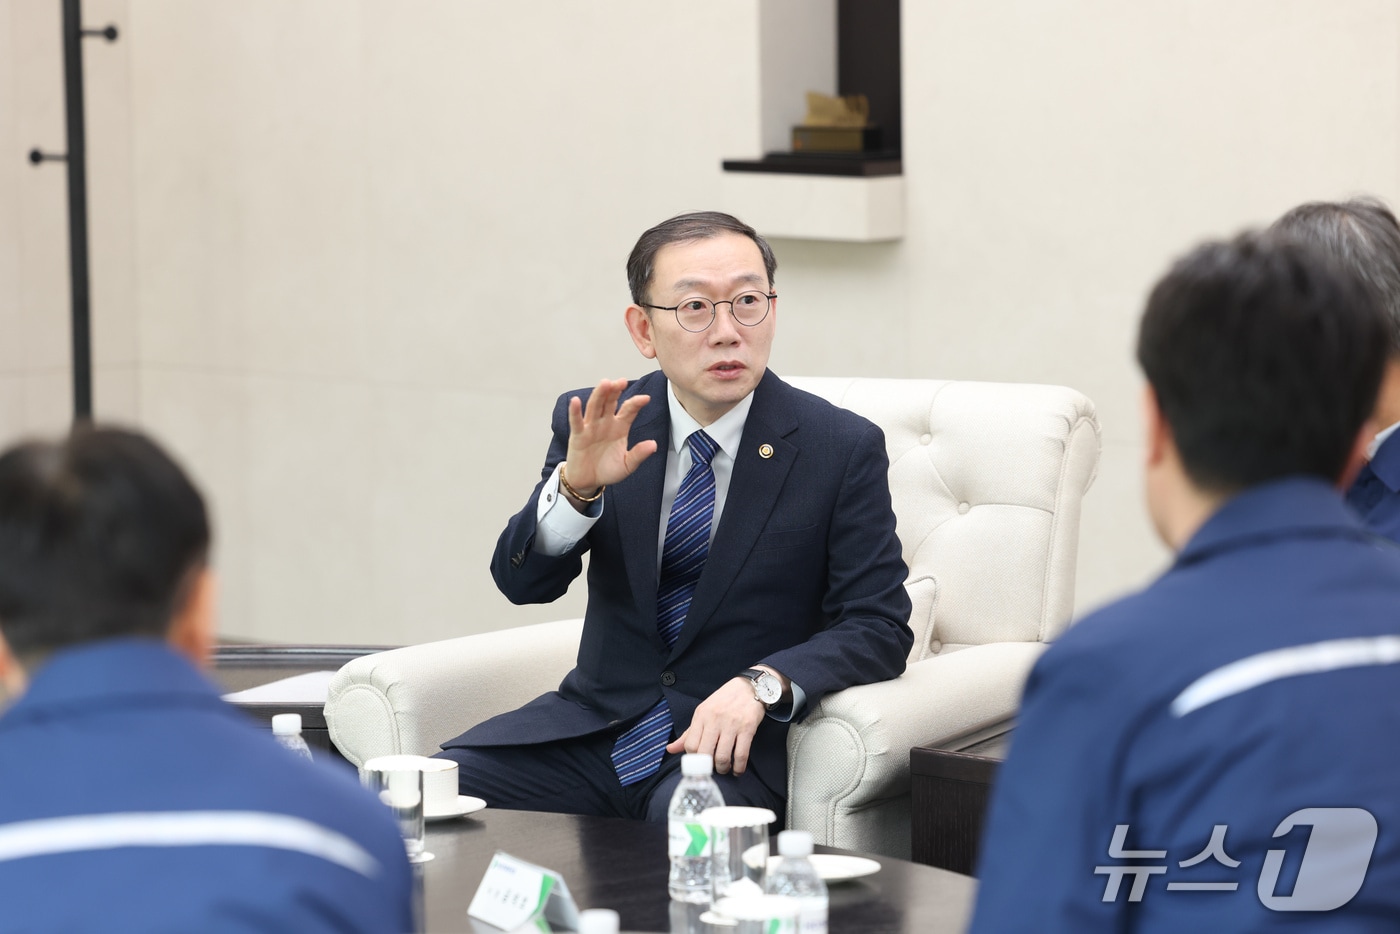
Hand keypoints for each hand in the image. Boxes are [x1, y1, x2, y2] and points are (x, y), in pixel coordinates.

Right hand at [562, 379, 656, 497]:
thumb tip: (654, 445)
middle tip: (621, 381)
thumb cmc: (608, 470)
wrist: (589, 482)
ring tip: (605, 383)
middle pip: (610, 402)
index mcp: (620, 427)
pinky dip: (575, 411)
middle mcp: (605, 423)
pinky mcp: (578, 435)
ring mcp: (591, 427)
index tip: (646, 398)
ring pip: (595, 407)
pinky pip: (576, 422)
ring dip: (599, 394)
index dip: (636, 403)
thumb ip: (639, 454)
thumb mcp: (627, 465)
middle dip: (615, 391)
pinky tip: (576, 401)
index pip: (629, 410)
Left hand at [666, 678, 766, 774]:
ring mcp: (731, 724)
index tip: (700, 762)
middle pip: (705, 753)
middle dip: (708, 767)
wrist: (749, 687)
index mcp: (701, 715)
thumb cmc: (724, 701)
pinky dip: (739, 767)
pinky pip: (741, 754)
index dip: (694, 759)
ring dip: (723, 769)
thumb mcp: (704, 712)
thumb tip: (670, 749)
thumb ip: (688, 733)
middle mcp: (714, 719)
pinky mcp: (747, 728)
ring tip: (724, 768)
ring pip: (722, 757)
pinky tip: (737, 769)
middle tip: (712, 769)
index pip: (690, 745)